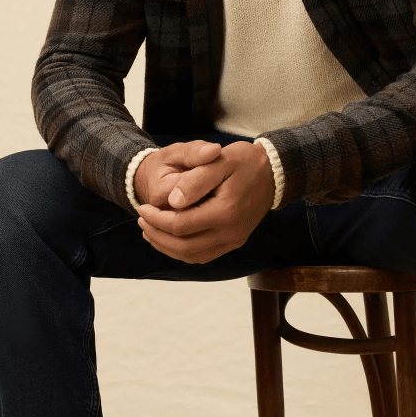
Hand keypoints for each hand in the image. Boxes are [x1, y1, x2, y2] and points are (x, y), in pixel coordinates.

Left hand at [136, 141, 274, 262]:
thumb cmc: (245, 162)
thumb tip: (172, 202)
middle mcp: (230, 232)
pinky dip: (183, 251)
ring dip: (167, 246)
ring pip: (192, 255)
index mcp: (225, 212)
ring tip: (150, 231)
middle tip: (141, 220)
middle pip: (183, 246)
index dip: (156, 219)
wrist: (273, 173)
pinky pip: (203, 256)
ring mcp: (233, 240)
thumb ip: (196, 180)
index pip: (180, 225)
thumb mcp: (219, 160)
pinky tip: (170, 238)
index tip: (142, 207)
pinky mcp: (234, 242)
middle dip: (157, 235)